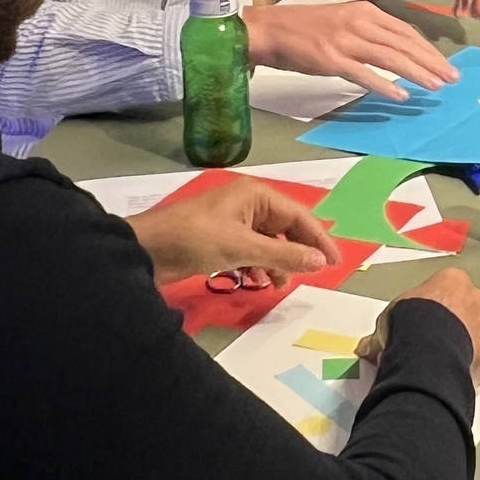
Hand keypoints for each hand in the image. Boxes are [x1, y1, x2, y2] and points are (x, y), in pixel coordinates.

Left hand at [126, 174, 341, 286]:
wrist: (144, 250)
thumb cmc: (194, 239)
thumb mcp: (242, 248)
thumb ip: (284, 255)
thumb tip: (321, 262)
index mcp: (256, 195)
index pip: (299, 216)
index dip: (319, 240)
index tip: (336, 263)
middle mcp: (248, 204)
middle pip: (285, 228)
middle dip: (298, 252)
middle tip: (311, 276)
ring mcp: (233, 222)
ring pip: (268, 242)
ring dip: (277, 262)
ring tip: (278, 284)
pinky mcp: (219, 240)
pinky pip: (250, 251)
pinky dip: (258, 265)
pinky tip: (257, 281)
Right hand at [244, 0, 457, 101]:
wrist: (271, 29)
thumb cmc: (306, 28)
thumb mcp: (344, 20)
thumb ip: (371, 32)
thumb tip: (398, 49)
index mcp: (366, 12)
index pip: (406, 31)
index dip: (429, 48)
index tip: (446, 63)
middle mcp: (360, 23)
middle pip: (404, 44)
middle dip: (432, 62)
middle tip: (452, 77)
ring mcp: (346, 41)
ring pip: (391, 58)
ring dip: (417, 73)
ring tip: (436, 86)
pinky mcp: (332, 59)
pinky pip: (364, 74)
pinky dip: (385, 85)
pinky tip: (401, 95)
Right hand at [362, 266, 479, 384]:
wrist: (429, 351)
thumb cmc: (410, 325)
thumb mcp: (387, 321)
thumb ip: (383, 331)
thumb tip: (367, 346)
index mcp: (453, 281)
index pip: (446, 291)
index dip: (431, 309)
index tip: (419, 324)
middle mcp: (477, 299)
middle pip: (466, 311)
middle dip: (451, 326)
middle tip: (429, 344)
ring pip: (478, 334)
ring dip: (463, 345)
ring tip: (439, 361)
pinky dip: (468, 365)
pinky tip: (450, 372)